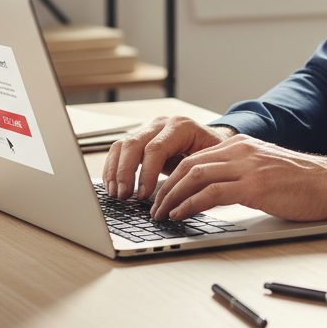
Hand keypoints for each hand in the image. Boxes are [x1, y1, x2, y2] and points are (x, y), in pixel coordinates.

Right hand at [102, 115, 235, 199]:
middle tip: (125, 196)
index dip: (147, 173)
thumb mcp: (211, 162)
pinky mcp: (141, 138)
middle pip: (135, 143)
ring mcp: (149, 129)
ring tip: (116, 194)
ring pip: (123, 144)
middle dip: (126, 172)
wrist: (213, 139)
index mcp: (182, 127)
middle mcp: (162, 124)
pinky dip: (112, 167)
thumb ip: (196, 176)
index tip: (143, 195)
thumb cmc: (213, 153)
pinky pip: (120, 149)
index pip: (156, 148)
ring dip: (115, 170)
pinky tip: (112, 185)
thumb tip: (180, 202)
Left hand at [151, 134, 326, 222]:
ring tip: (161, 214)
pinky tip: (180, 215)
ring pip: (195, 176)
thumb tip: (211, 193)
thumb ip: (239, 174)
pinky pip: (211, 193)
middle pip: (189, 165)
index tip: (161, 194)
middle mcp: (240, 150)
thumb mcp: (264, 169)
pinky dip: (190, 204)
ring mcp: (247, 166)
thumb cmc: (302, 182)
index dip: (172, 176)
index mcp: (241, 145)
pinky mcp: (254, 186)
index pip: (195, 157)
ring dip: (172, 197)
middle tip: (154, 207)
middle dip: (166, 188)